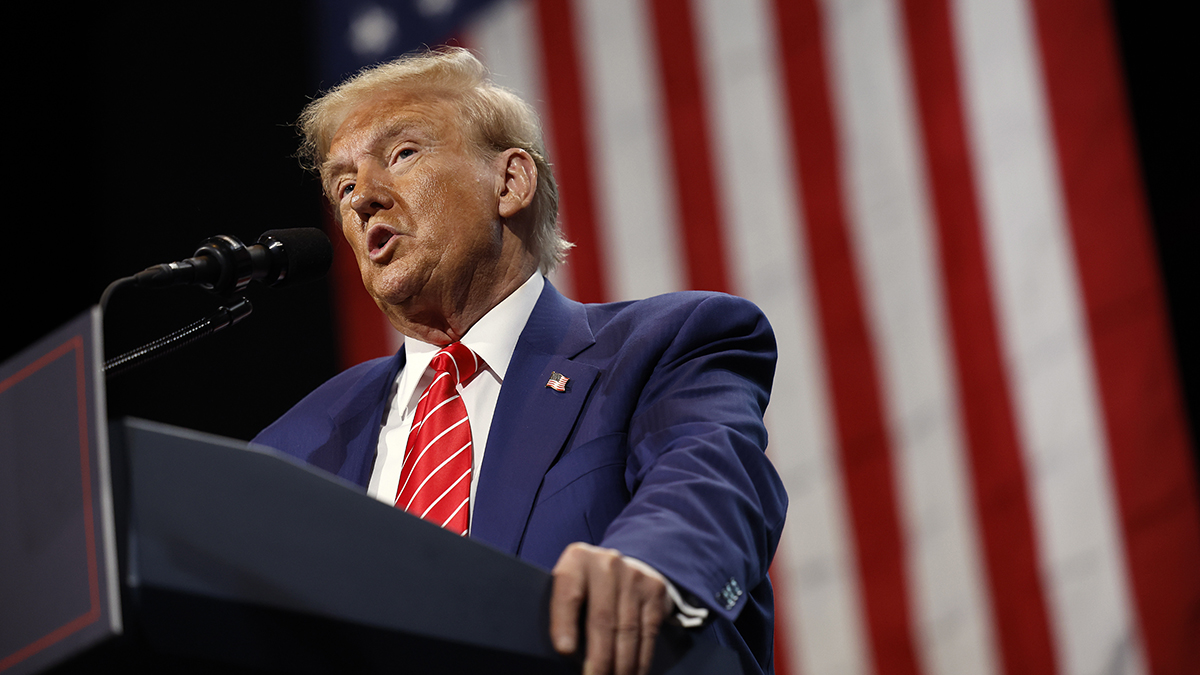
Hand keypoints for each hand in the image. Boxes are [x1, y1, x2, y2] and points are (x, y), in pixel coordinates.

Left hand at [550, 542, 672, 674]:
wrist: (622, 568)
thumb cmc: (586, 589)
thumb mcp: (570, 589)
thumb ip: (564, 613)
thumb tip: (567, 654)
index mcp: (576, 561)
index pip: (568, 594)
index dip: (565, 624)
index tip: (564, 651)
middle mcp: (607, 564)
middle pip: (602, 618)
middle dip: (599, 658)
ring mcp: (634, 575)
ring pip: (628, 630)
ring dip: (622, 665)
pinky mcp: (655, 590)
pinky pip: (648, 632)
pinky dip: (641, 659)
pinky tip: (634, 674)